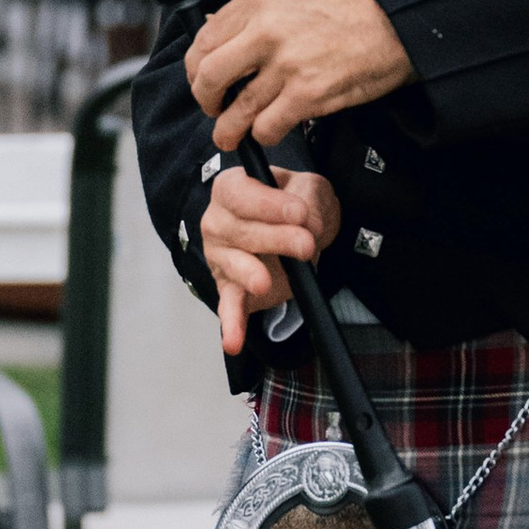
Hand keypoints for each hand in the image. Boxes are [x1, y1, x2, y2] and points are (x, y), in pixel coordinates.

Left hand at [186, 0, 410, 152]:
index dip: (196, 68)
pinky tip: (268, 131)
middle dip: (204, 100)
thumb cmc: (351, 6)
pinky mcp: (308, 94)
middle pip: (210, 76)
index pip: (205, 40)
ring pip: (237, 109)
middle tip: (212, 109)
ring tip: (229, 134)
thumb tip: (217, 27)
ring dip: (228, 129)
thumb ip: (255, 10)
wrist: (396, 21)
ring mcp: (286, 64)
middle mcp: (266, 30)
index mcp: (259, 0)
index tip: (202, 80)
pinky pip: (268, 126)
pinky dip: (263, 135)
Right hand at [202, 163, 341, 358]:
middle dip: (274, 238)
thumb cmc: (298, 203)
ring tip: (265, 281)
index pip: (239, 193)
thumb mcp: (311, 190)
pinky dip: (231, 323)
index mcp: (232, 188)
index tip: (299, 212)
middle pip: (238, 230)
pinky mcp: (230, 287)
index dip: (267, 204)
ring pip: (233, 264)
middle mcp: (218, 220)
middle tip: (305, 244)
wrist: (302, 230)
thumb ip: (308, 200)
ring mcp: (220, 256)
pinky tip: (232, 341)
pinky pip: (229, 305)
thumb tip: (306, 223)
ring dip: (249, 273)